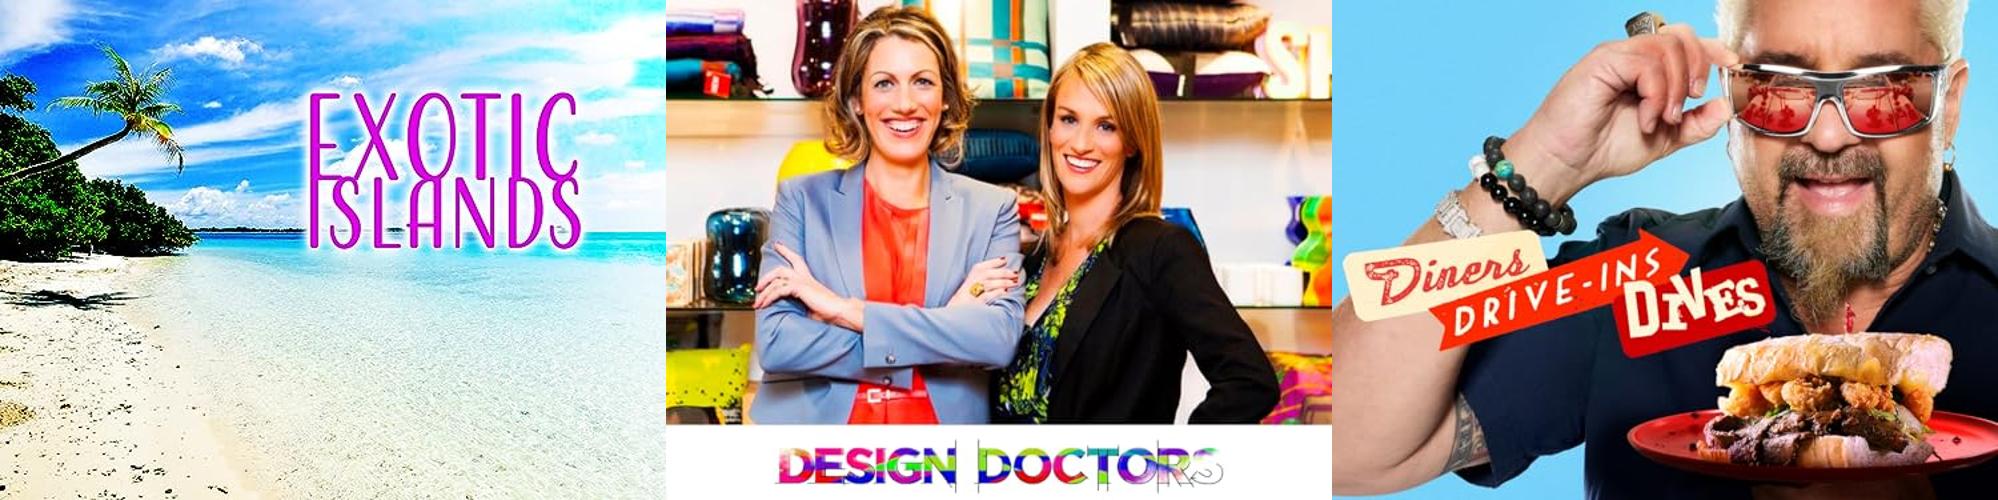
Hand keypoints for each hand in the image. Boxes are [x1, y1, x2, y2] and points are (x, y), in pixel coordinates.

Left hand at [754, 243, 862, 328]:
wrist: (840, 311)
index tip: (777, 244)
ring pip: (777, 279)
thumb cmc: (829, 312)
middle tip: (757, 286)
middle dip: (767, 276)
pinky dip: (769, 297)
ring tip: (757, 302)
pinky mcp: (801, 288)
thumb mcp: (811, 307)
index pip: (796, 260)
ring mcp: (803, 281)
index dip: (786, 251)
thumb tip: (794, 310)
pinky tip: (765, 305)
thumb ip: (801, 304)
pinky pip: (779, 290)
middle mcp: (805, 278)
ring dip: (764, 292)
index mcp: (809, 280)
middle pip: (781, 268)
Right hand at [948, 257, 1018, 306]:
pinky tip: (1005, 292)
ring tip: (1014, 283)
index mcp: (971, 275)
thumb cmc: (970, 295)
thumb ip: (987, 273)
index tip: (1005, 260)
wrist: (958, 311)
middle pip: (987, 274)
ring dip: (1003, 282)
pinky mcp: (974, 304)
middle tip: (1015, 274)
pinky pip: (986, 296)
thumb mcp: (975, 281)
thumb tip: (1003, 265)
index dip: (994, 262)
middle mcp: (970, 282)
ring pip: (988, 284)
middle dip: (1003, 273)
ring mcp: (971, 293)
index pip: (982, 266)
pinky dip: (996, 293)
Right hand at [1503, 23, 1741, 204]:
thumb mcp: (1664, 140)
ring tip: (1661, 119)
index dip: (1711, 48)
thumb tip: (1724, 107)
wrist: (1566, 163)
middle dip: (1697, 69)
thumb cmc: (1601, 150)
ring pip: (1667, 48)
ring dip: (1674, 90)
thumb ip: (1695, 124)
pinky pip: (1647, 63)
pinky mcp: (1603, 61)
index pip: (1684, 42)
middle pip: (1681, 37)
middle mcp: (1629, 56)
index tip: (1732, 64)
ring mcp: (1615, 56)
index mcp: (1643, 69)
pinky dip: (1656, 94)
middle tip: (1688, 103)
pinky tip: (1645, 117)